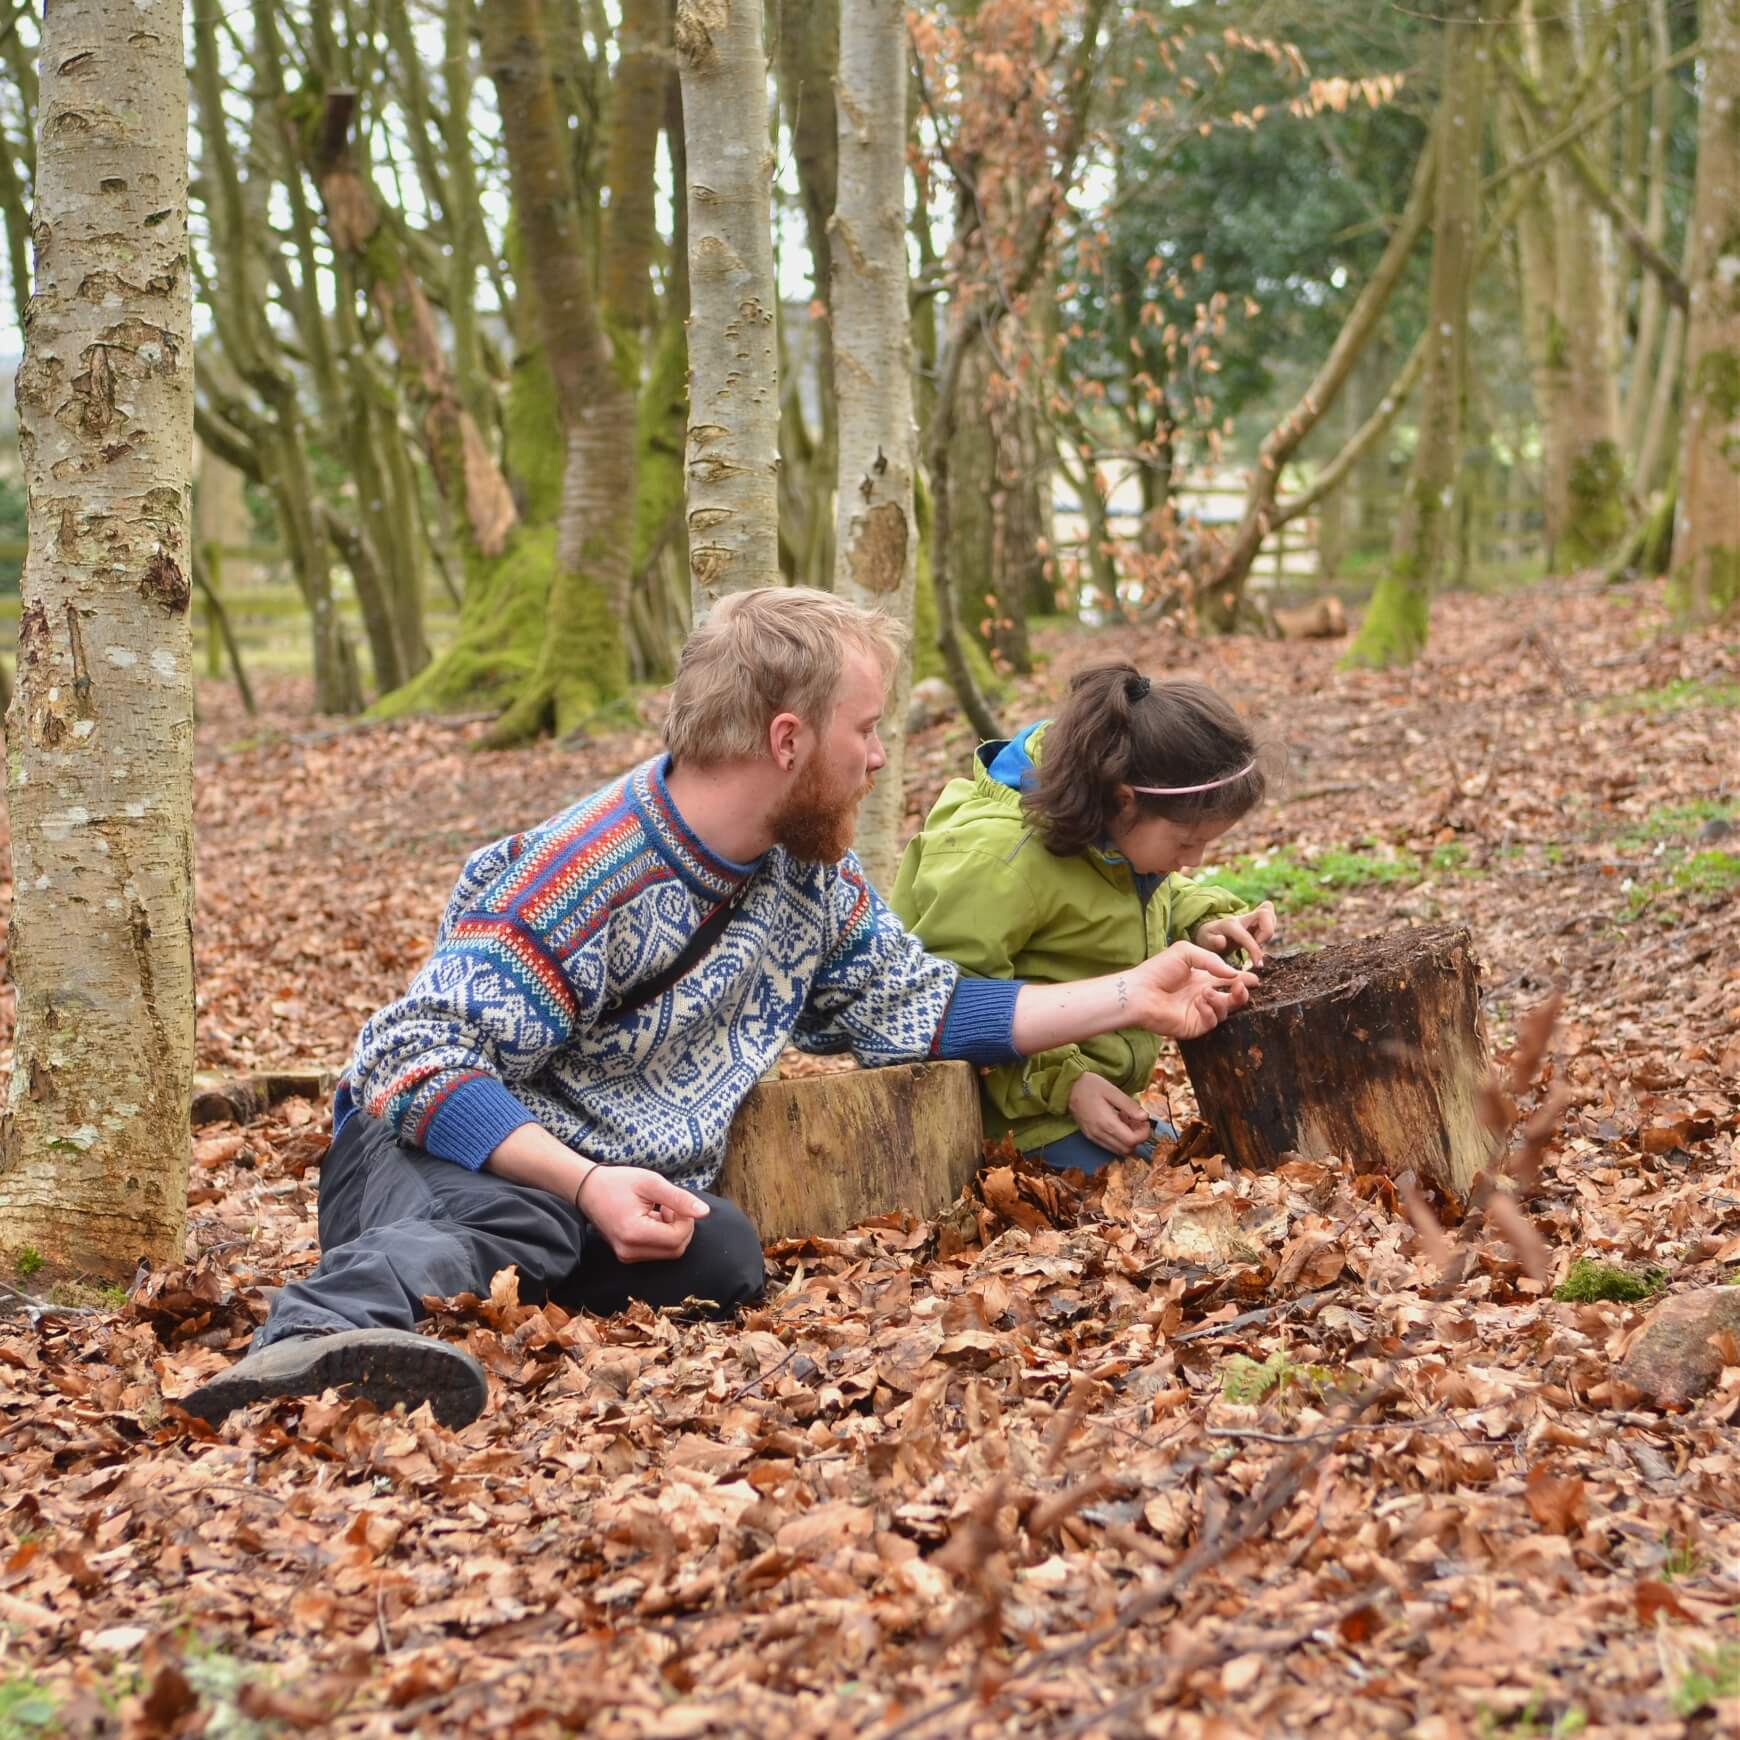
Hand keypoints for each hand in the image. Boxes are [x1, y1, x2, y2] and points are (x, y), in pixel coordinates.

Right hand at [577, 1164, 709, 1263]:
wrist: (588, 1189)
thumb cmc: (618, 1182)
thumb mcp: (651, 1183)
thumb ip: (679, 1198)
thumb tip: (705, 1212)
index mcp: (633, 1234)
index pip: (677, 1239)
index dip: (686, 1220)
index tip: (673, 1203)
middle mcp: (629, 1252)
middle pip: (676, 1249)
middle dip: (681, 1227)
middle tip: (668, 1206)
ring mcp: (626, 1256)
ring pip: (668, 1252)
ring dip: (672, 1231)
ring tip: (659, 1210)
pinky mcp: (627, 1256)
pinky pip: (657, 1251)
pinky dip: (662, 1235)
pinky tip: (652, 1218)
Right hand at [1068, 1072, 1151, 1153]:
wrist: (1067, 1087)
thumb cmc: (1090, 1085)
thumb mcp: (1112, 1090)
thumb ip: (1129, 1105)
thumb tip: (1144, 1117)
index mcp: (1107, 1123)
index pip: (1132, 1140)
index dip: (1144, 1134)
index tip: (1145, 1121)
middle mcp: (1100, 1134)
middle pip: (1127, 1149)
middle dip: (1137, 1138)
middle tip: (1137, 1121)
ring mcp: (1094, 1137)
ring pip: (1118, 1151)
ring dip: (1128, 1140)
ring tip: (1127, 1122)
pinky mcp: (1090, 1137)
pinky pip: (1109, 1146)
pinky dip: (1118, 1140)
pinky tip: (1117, 1124)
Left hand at [1125, 940, 1256, 1040]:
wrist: (1139, 992)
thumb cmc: (1158, 970)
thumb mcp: (1185, 953)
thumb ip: (1211, 960)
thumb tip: (1232, 973)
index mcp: (1203, 978)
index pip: (1229, 979)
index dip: (1243, 979)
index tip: (1255, 977)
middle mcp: (1204, 995)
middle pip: (1233, 998)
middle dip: (1242, 992)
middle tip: (1242, 986)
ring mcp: (1200, 1011)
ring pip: (1226, 1010)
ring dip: (1223, 1000)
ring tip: (1207, 992)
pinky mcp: (1195, 1026)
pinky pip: (1213, 1021)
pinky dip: (1211, 1010)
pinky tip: (1200, 1001)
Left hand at [1193, 901, 1278, 966]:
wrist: (1211, 932)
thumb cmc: (1209, 939)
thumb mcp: (1206, 942)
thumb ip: (1213, 942)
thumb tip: (1222, 940)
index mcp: (1230, 925)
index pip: (1247, 936)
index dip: (1255, 950)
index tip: (1258, 965)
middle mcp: (1242, 918)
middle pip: (1265, 913)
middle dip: (1268, 932)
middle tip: (1260, 946)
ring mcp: (1251, 918)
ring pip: (1270, 915)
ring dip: (1269, 932)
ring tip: (1258, 944)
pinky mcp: (1257, 921)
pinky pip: (1270, 919)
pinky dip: (1270, 929)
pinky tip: (1260, 940)